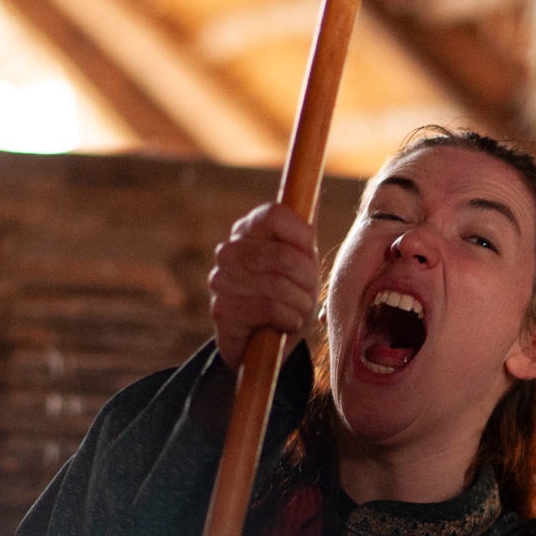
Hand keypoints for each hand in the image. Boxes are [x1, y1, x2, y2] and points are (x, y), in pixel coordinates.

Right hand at [209, 202, 319, 370]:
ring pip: (279, 284)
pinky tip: (285, 325)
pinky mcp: (221, 309)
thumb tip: (314, 189)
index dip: (301, 236)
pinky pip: (269, 308)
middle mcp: (230, 250)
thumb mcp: (303, 263)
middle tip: (306, 294)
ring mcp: (221, 279)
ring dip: (301, 304)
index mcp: (249, 230)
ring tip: (296, 311)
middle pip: (284, 255)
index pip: (275, 213)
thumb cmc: (288, 298)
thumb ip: (304, 229)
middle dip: (307, 281)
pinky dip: (289, 320)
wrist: (266, 346)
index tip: (309, 255)